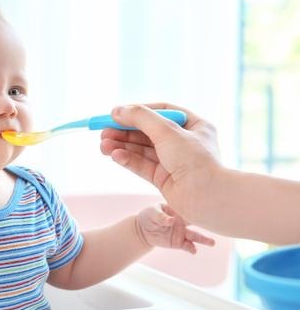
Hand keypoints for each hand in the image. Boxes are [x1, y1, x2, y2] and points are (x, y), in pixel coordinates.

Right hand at [100, 103, 220, 219]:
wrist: (206, 199)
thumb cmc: (195, 161)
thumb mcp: (167, 131)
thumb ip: (140, 118)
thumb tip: (117, 110)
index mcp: (194, 126)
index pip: (162, 111)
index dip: (139, 111)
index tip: (117, 113)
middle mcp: (184, 143)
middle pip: (147, 132)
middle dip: (124, 131)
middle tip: (103, 131)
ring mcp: (173, 161)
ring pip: (142, 150)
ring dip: (122, 146)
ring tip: (103, 145)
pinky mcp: (164, 179)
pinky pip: (142, 166)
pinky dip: (127, 160)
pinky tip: (114, 156)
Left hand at [136, 204, 214, 253]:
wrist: (142, 230)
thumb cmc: (149, 216)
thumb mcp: (153, 211)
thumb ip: (161, 216)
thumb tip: (171, 220)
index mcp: (180, 210)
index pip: (192, 207)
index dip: (200, 207)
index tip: (209, 207)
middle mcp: (184, 221)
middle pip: (198, 222)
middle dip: (208, 223)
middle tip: (220, 224)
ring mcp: (182, 232)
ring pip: (195, 236)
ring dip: (203, 239)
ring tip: (212, 243)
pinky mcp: (178, 243)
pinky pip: (187, 246)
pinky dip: (191, 248)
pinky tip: (193, 250)